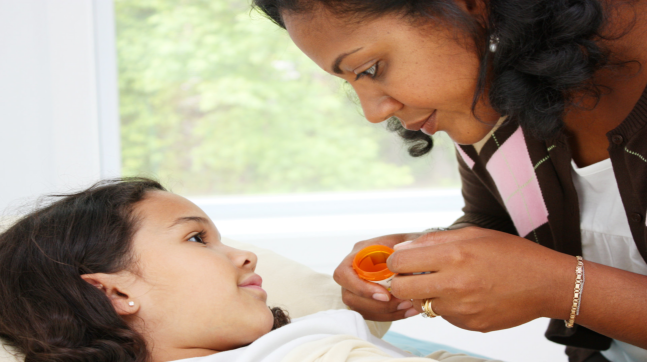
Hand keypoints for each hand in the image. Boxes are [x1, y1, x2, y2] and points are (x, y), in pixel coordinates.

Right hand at [333, 232, 422, 320]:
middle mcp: (354, 269)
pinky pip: (371, 313)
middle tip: (402, 303)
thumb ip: (408, 245)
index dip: (360, 288)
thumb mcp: (410, 239)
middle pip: (349, 296)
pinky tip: (409, 310)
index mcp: (359, 252)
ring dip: (384, 312)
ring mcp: (358, 285)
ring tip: (408, 306)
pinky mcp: (367, 298)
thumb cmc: (409, 244)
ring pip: (360, 308)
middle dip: (376, 305)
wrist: (413, 252)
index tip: (385, 295)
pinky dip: (390, 315)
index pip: (344, 273)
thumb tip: (404, 259)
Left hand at [388, 227, 574, 331]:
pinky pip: (444, 317)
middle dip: (402, 281)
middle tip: (414, 275)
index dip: (395, 261)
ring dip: (426, 295)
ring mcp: (461, 309)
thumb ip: (433, 240)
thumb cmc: (511, 254)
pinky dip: (447, 307)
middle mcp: (454, 284)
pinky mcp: (469, 325)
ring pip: (421, 304)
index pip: (400, 261)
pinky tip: (466, 296)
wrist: (547, 283)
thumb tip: (402, 249)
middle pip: (401, 288)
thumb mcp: (472, 234)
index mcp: (453, 255)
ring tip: (447, 284)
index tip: (402, 260)